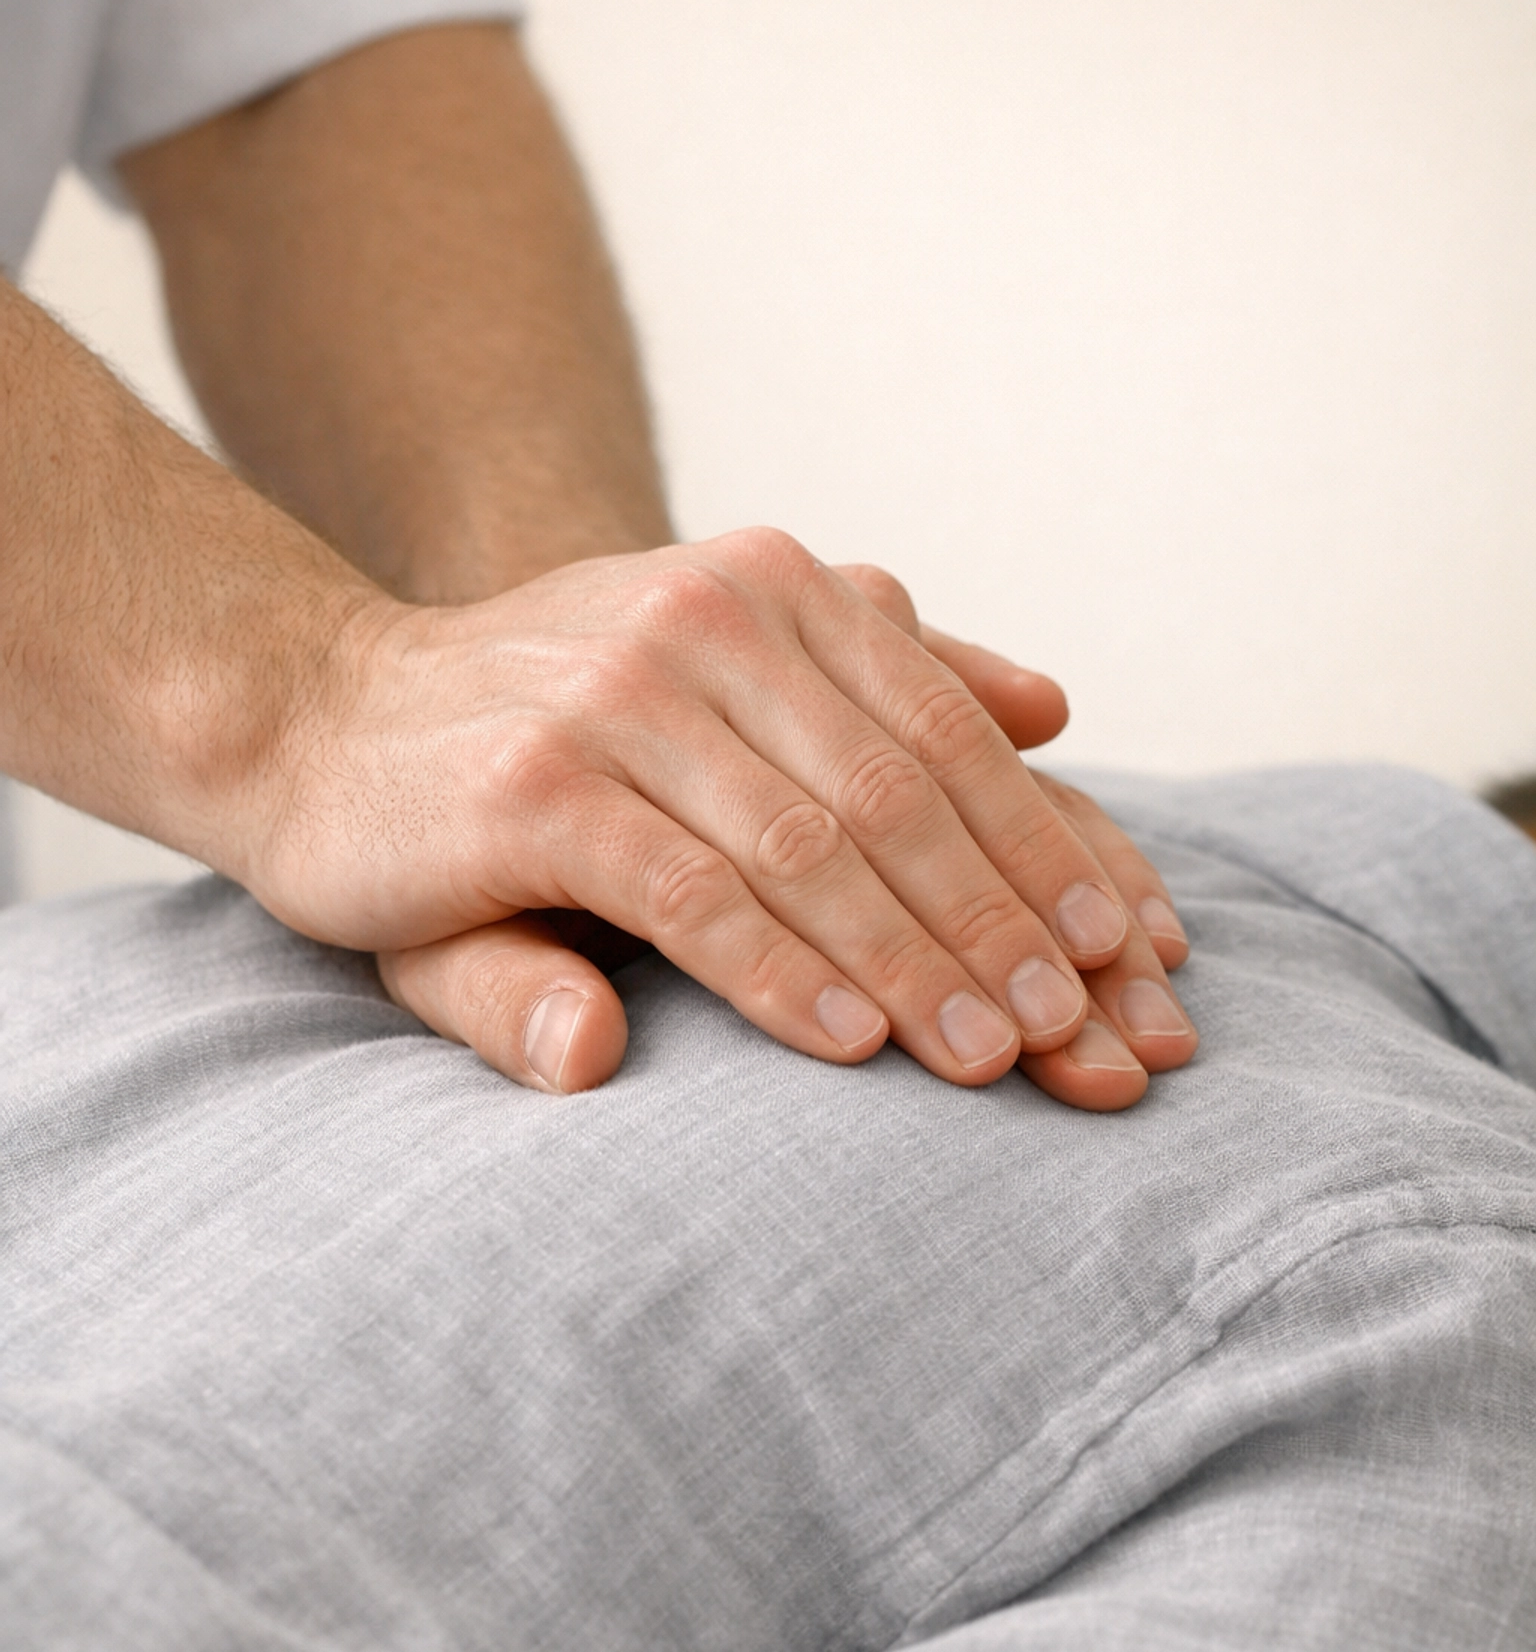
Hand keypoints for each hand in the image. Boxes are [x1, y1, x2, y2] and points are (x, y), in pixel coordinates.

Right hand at [254, 528, 1194, 1103]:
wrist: (321, 720)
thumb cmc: (545, 732)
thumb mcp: (714, 682)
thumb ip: (875, 681)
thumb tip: (1052, 702)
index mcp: (771, 591)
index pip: (944, 732)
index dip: (1046, 846)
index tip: (1130, 953)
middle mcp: (706, 620)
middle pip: (901, 794)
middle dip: (1007, 927)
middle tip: (1089, 1041)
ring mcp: (617, 698)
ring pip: (813, 848)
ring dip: (918, 966)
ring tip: (999, 1060)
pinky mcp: (534, 790)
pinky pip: (695, 896)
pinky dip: (785, 974)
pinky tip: (854, 1044)